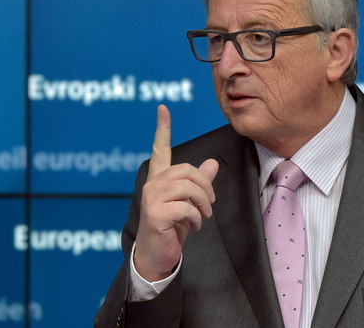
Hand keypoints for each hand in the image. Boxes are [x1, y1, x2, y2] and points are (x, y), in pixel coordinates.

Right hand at [133, 105, 218, 280]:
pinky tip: (191, 228)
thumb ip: (199, 184)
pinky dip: (195, 219)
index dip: (162, 128)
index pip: (160, 149)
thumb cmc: (172, 228)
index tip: (163, 108)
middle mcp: (152, 184)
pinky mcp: (154, 213)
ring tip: (202, 217)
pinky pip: (185, 208)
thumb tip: (212, 164)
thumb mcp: (189, 204)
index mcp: (159, 179)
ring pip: (188, 187)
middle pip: (186, 170)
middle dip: (205, 187)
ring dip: (202, 204)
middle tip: (209, 206)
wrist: (157, 255)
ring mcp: (151, 198)